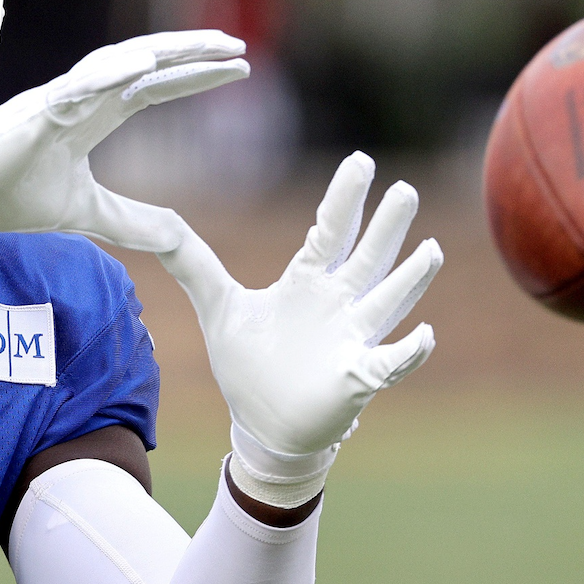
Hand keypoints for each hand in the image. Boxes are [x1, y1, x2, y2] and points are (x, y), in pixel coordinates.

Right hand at [0, 31, 247, 249]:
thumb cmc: (5, 194)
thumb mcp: (85, 213)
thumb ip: (129, 220)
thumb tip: (176, 236)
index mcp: (93, 116)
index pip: (153, 88)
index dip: (193, 77)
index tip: (239, 68)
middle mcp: (80, 99)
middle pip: (144, 64)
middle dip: (190, 52)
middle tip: (237, 46)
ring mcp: (56, 101)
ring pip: (116, 63)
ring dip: (160, 52)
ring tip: (202, 46)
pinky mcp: (34, 113)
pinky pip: (77, 88)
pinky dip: (109, 74)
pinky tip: (144, 66)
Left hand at [158, 153, 441, 506]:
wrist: (263, 425)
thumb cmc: (249, 364)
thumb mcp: (217, 306)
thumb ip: (190, 262)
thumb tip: (153, 222)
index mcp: (308, 282)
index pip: (330, 230)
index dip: (345, 198)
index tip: (361, 159)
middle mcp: (340, 304)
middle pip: (368, 256)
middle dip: (386, 226)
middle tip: (404, 188)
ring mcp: (354, 339)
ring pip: (388, 302)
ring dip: (410, 279)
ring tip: (431, 250)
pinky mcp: (358, 378)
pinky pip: (389, 362)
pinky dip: (408, 352)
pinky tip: (425, 335)